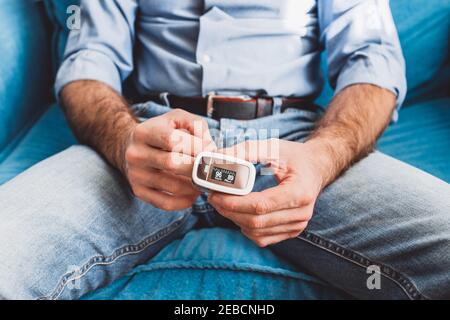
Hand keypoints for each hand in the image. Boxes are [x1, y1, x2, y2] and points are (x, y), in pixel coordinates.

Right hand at [123, 109, 215, 210]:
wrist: (132, 147)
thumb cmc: (162, 132)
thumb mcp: (177, 118)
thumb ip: (197, 125)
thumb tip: (209, 148)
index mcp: (144, 132)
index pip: (173, 141)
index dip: (195, 147)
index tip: (208, 151)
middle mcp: (136, 153)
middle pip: (172, 164)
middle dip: (196, 168)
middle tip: (209, 168)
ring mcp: (135, 175)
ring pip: (172, 186)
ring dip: (194, 186)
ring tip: (203, 180)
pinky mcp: (138, 191)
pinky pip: (165, 203)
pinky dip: (184, 201)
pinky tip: (192, 194)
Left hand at [208, 139, 327, 246]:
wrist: (317, 167)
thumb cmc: (294, 156)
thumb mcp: (272, 146)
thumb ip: (246, 151)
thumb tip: (218, 158)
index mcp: (299, 192)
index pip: (261, 205)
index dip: (234, 203)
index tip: (216, 194)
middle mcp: (301, 213)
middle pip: (256, 221)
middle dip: (229, 212)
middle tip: (213, 198)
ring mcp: (298, 225)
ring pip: (257, 232)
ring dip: (235, 220)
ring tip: (222, 204)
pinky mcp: (292, 231)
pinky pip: (263, 238)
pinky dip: (246, 228)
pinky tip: (238, 214)